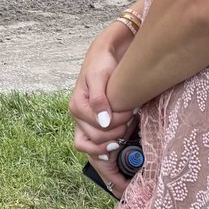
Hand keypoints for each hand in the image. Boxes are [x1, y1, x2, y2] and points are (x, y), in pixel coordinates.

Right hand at [69, 26, 135, 158]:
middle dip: (117, 132)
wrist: (103, 57)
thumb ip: (99, 99)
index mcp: (77, 106)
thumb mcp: (99, 77)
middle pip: (96, 139)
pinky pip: (91, 146)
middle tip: (131, 120)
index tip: (131, 112)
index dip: (118, 123)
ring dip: (111, 143)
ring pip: (92, 147)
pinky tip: (114, 148)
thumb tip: (103, 121)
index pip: (99, 127)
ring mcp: (82, 123)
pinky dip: (102, 151)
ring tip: (125, 131)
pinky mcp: (89, 125)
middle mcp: (77, 117)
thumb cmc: (101, 64)